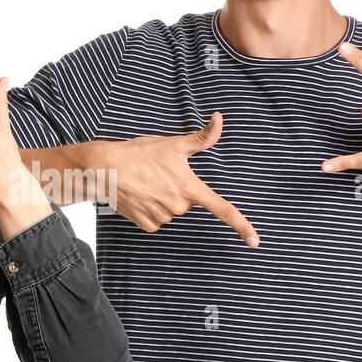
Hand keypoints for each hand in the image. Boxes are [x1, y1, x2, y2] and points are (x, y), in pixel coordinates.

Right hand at [97, 113, 258, 245]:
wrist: (106, 168)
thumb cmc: (140, 152)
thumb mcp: (173, 143)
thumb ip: (202, 137)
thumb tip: (220, 119)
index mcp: (190, 188)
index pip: (223, 209)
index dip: (242, 226)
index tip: (255, 242)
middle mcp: (179, 206)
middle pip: (187, 202)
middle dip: (177, 190)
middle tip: (159, 175)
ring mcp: (162, 217)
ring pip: (171, 211)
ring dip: (162, 199)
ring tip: (146, 183)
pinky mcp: (147, 225)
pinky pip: (156, 220)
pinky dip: (149, 209)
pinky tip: (139, 196)